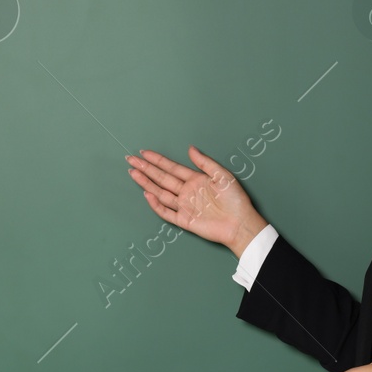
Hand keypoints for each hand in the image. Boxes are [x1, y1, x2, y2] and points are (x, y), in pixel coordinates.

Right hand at [125, 146, 268, 256]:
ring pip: (160, 192)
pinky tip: (147, 194)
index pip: (172, 168)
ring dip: (146, 183)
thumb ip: (205, 162)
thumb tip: (190, 148)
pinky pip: (166, 212)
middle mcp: (187, 192)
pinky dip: (156, 204)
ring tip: (133, 173)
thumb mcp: (222, 175)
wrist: (240, 223)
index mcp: (195, 180)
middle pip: (162, 178)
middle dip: (146, 168)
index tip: (144, 153)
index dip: (157, 160)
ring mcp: (184, 206)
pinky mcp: (184, 220)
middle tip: (131, 159)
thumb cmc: (235, 200)